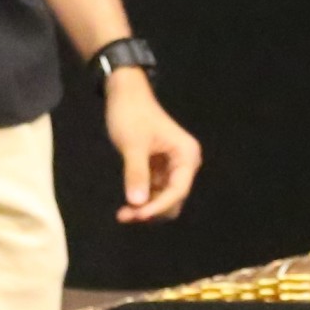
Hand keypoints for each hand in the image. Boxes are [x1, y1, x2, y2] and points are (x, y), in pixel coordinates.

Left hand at [105, 71, 199, 223]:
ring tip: (123, 213)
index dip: (158, 206)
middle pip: (173, 199)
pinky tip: (127, 204)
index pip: (178, 190)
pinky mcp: (159, 169)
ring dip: (146, 208)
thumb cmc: (131, 114)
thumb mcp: (133, 144)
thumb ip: (136, 173)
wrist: (123, 94)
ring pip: (163, 199)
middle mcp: (184, 163)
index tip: (136, 215)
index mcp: (186, 155)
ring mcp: (172, 167)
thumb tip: (136, 203)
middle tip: (125, 215)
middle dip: (152, 210)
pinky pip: (155, 192)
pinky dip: (142, 199)